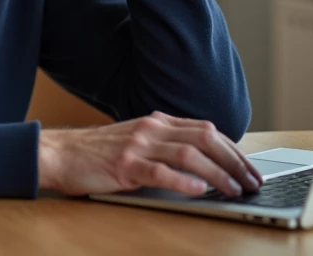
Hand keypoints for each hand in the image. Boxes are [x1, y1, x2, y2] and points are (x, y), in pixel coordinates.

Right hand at [37, 112, 263, 196]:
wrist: (59, 153)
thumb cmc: (98, 153)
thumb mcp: (137, 142)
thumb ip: (165, 146)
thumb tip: (204, 166)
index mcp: (157, 122)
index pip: (206, 130)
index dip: (233, 149)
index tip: (250, 169)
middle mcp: (151, 129)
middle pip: (205, 138)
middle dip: (234, 161)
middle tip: (252, 182)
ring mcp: (138, 146)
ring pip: (188, 154)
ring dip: (217, 173)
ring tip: (234, 190)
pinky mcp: (124, 166)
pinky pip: (160, 172)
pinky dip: (183, 181)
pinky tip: (200, 191)